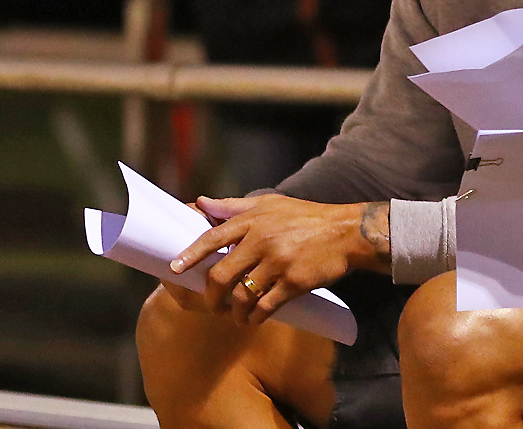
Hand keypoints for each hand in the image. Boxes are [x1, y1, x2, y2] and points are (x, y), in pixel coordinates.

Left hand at [169, 195, 389, 325]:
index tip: (175, 269)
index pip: (213, 238)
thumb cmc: (308, 217)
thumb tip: (201, 203)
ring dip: (233, 312)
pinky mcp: (295, 282)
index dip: (192, 256)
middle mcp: (263, 241)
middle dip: (211, 296)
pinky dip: (255, 317)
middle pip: (222, 275)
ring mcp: (279, 263)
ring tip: (234, 317)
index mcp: (254, 221)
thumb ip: (234, 206)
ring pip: (242, 295)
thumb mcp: (271, 204)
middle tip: (212, 304)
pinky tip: (254, 319)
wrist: (348, 233)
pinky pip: (266, 306)